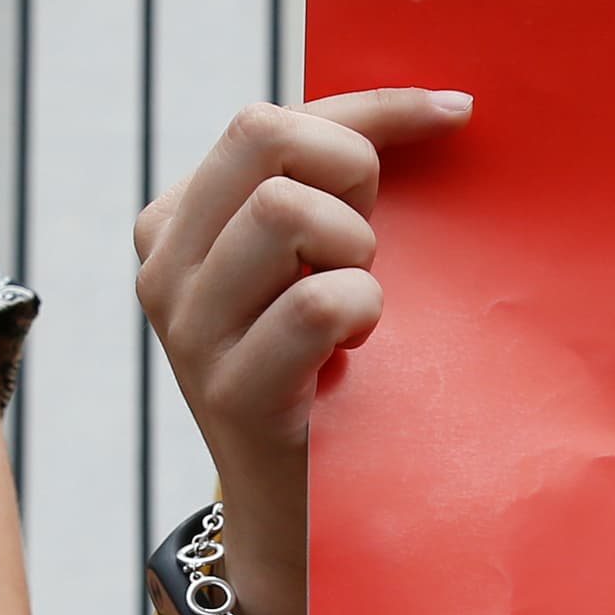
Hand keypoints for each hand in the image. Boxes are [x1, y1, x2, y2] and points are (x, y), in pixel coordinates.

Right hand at [133, 90, 474, 614]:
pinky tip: (357, 347)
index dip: (370, 111)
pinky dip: (362, 310)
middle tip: (368, 242)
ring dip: (355, 249)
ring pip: (287, 213)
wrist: (296, 510)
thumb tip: (444, 104)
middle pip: (264, 138)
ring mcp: (189, 330)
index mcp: (172, 221)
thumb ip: (332, 180)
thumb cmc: (322, 364)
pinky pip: (320, 303)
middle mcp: (163, 268)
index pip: (267, 119)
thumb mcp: (308, 257)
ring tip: (355, 303)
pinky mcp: (232, 391)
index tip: (451, 116)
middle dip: (348, 173)